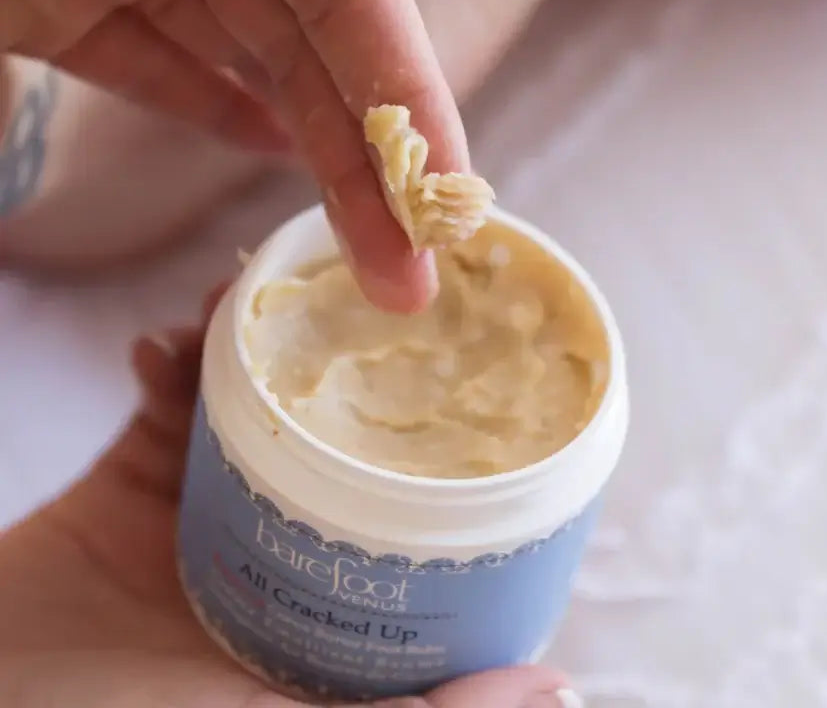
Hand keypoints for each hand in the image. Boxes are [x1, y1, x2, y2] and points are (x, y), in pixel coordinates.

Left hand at [0, 0, 464, 310]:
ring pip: (249, 69)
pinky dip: (218, 111)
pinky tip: (272, 158)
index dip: (411, 92)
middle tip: (413, 268)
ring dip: (312, 159)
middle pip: (314, 44)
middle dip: (372, 158)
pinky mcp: (62, 1)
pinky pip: (165, 66)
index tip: (451, 191)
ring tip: (366, 248)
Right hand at [0, 287, 577, 707]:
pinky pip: (166, 409)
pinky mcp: (130, 493)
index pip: (416, 535)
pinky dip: (172, 366)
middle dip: (357, 379)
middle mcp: (283, 564)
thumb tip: (555, 687)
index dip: (452, 470)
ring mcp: (209, 524)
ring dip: (265, 350)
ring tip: (261, 299)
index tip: (476, 387)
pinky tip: (165, 343)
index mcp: (330, 621)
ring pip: (263, 413)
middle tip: (372, 311)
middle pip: (341, 452)